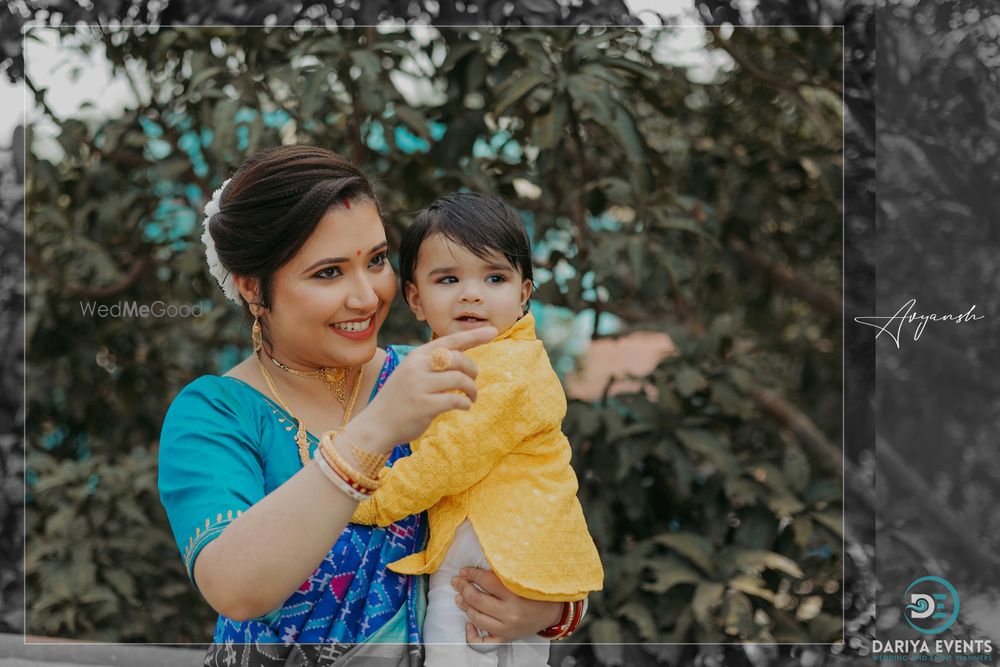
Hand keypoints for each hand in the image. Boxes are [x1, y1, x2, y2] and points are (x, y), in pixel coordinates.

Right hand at [361, 327, 496, 448]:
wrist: (377, 424)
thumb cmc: (400, 398)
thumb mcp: (411, 372)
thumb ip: (432, 364)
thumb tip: (462, 360)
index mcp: (417, 356)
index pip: (449, 340)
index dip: (473, 335)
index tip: (493, 331)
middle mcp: (417, 367)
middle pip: (458, 359)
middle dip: (472, 370)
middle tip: (473, 382)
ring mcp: (419, 386)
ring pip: (459, 380)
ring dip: (472, 389)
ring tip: (471, 397)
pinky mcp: (424, 406)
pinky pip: (455, 400)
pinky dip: (465, 403)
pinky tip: (463, 406)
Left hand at [451, 567, 563, 643]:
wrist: (552, 612)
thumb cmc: (536, 592)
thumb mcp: (523, 578)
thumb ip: (503, 573)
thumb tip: (477, 569)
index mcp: (515, 593)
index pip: (486, 581)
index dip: (471, 574)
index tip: (464, 571)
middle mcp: (510, 613)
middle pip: (477, 599)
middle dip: (463, 588)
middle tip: (457, 582)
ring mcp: (506, 628)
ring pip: (477, 618)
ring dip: (464, 606)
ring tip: (460, 597)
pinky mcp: (505, 638)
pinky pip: (483, 641)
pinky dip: (472, 633)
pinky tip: (468, 623)